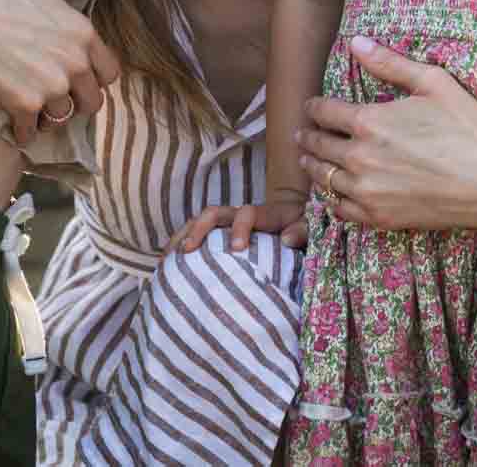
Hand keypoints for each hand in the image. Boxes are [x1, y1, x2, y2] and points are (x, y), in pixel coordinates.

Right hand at [0, 0, 119, 144]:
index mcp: (82, 32)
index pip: (109, 71)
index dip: (95, 76)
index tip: (78, 77)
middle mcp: (74, 62)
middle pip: (93, 101)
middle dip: (78, 101)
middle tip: (58, 96)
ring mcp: (50, 86)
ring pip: (65, 118)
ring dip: (51, 117)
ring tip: (36, 110)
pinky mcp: (23, 105)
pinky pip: (33, 132)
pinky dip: (25, 132)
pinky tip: (17, 125)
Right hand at [170, 197, 308, 253]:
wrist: (295, 213)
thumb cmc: (303, 225)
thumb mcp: (309, 226)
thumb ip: (302, 231)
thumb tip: (285, 239)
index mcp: (264, 214)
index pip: (247, 213)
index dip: (241, 227)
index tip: (237, 248)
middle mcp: (241, 214)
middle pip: (214, 213)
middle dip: (199, 229)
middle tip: (187, 250)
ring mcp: (228, 222)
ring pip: (200, 221)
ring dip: (183, 235)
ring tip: (166, 258)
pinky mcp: (221, 233)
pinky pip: (197, 233)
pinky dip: (180, 244)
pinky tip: (167, 262)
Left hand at [295, 35, 476, 233]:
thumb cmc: (469, 129)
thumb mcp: (433, 83)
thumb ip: (390, 63)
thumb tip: (356, 41)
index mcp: (368, 121)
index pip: (323, 112)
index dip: (314, 107)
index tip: (311, 106)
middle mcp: (359, 158)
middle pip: (318, 146)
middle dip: (308, 136)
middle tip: (302, 134)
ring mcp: (367, 191)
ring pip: (323, 179)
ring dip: (312, 167)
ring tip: (309, 160)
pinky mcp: (380, 218)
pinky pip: (340, 210)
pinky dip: (331, 199)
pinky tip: (333, 192)